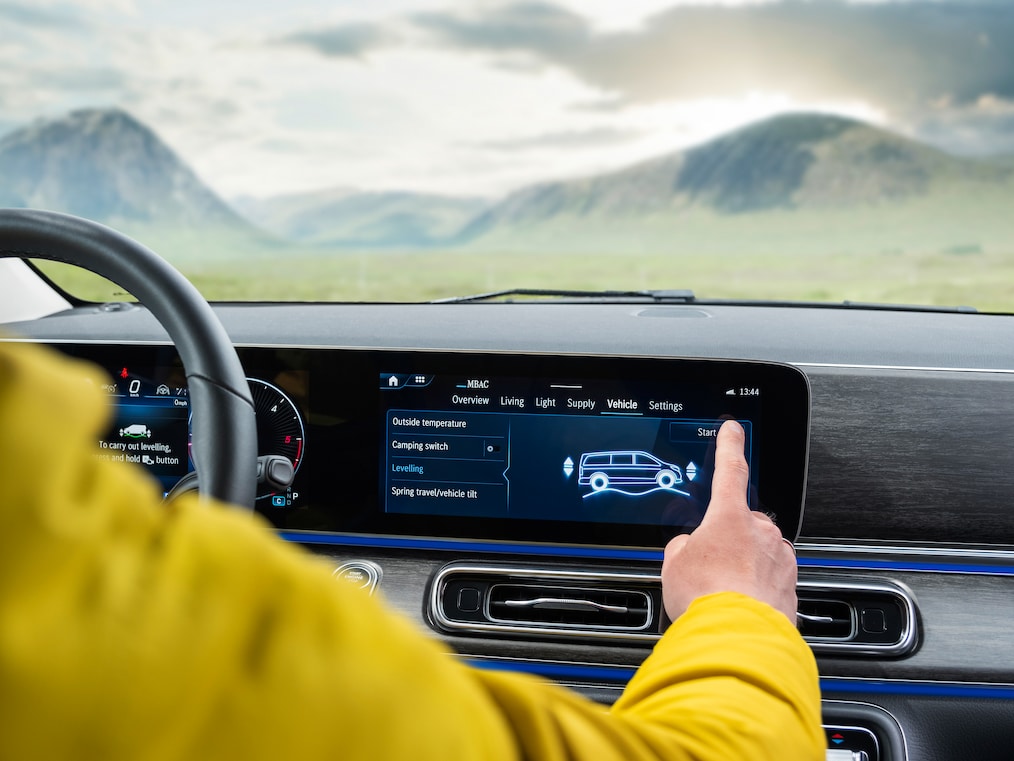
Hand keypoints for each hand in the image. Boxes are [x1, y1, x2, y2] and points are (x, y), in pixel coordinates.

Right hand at [661, 420, 797, 622]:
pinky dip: (756, 592)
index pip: (730, 470)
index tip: (733, 430)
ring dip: (743, 569)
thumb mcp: (673, 562)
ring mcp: (780, 561)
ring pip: (759, 555)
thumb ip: (684, 546)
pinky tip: (739, 608)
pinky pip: (770, 583)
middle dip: (728, 542)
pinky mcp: (792, 589)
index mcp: (730, 517)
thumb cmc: (705, 598)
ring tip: (721, 595)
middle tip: (708, 568)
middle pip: (743, 526)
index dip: (730, 447)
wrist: (737, 639)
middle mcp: (762, 533)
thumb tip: (692, 549)